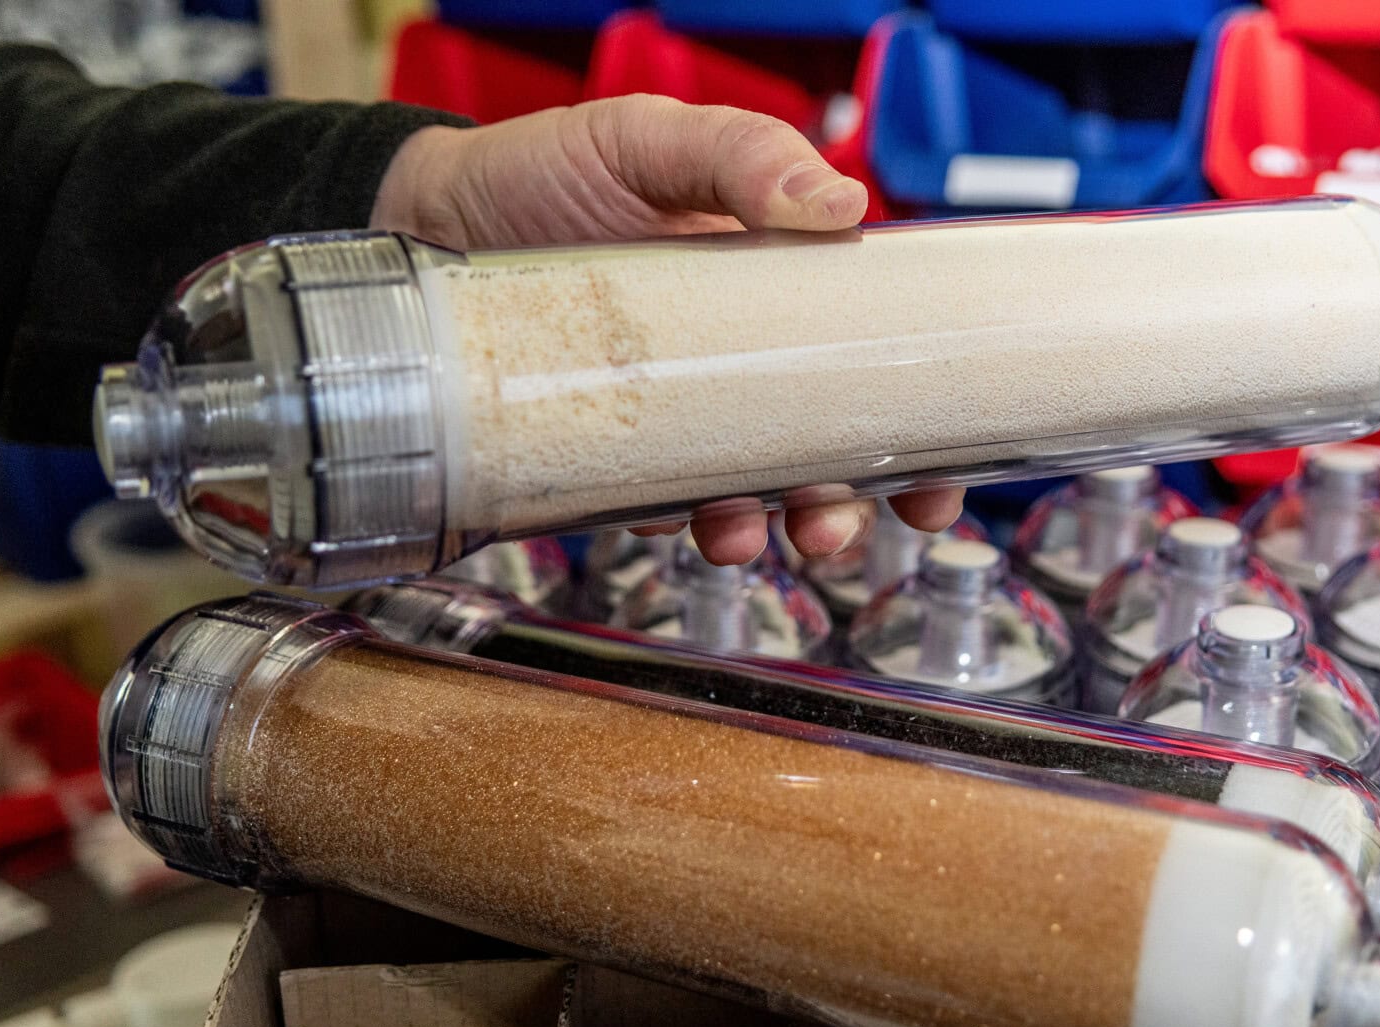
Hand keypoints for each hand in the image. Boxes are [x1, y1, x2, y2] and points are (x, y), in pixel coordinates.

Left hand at [372, 94, 965, 563]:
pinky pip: (667, 503)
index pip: (870, 354)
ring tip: (780, 534)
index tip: (952, 463)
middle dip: (861, 496)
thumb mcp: (647, 140)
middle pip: (828, 441)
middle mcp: (734, 357)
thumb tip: (842, 207)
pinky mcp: (611, 451)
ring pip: (756, 487)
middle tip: (861, 518)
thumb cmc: (541, 174)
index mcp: (771, 285)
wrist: (426, 222)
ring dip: (783, 524)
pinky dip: (694, 524)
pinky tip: (704, 527)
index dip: (919, 415)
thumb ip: (739, 155)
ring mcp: (676, 410)